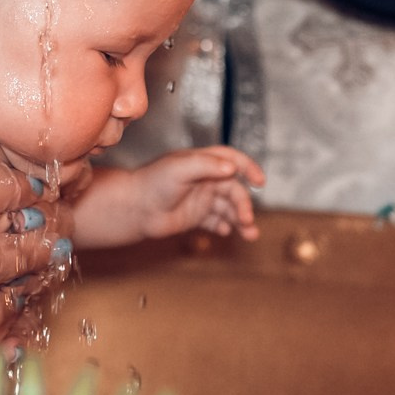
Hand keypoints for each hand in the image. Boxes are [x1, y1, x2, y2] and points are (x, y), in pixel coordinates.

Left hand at [75, 147, 264, 246]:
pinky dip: (224, 227)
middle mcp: (205, 179)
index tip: (260, 182)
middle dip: (244, 205)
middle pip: (234, 190)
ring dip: (240, 220)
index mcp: (202, 162)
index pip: (232, 160)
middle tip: (247, 220)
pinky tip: (225, 232)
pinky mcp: (195, 216)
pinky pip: (215, 222)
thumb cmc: (153, 182)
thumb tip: (232, 167)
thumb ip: (206, 165)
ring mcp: (200, 198)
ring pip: (228, 209)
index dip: (248, 168)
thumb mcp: (180, 168)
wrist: (134, 208)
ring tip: (249, 234)